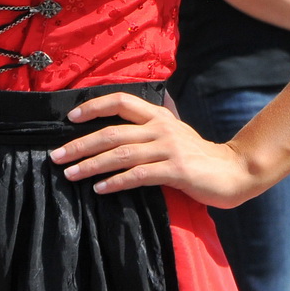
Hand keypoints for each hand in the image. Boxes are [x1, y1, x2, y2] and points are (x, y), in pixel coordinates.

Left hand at [50, 92, 264, 208]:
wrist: (233, 171)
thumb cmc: (198, 156)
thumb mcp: (173, 134)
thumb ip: (148, 130)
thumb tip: (114, 131)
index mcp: (159, 116)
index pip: (121, 101)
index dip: (94, 107)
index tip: (70, 118)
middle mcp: (162, 128)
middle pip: (112, 132)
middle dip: (80, 144)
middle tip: (56, 156)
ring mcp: (169, 149)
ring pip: (121, 154)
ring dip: (91, 165)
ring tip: (70, 173)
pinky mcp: (176, 171)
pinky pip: (138, 175)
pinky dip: (116, 182)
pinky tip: (100, 189)